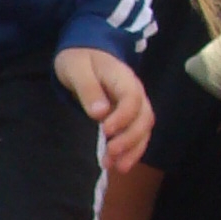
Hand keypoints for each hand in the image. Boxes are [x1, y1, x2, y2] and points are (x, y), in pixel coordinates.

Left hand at [54, 47, 151, 173]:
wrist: (85, 53)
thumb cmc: (80, 59)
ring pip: (144, 130)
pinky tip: (119, 165)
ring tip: (115, 166)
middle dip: (130, 139)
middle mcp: (135, 92)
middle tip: (110, 154)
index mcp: (123, 77)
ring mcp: (134, 105)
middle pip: (144, 117)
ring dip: (132, 150)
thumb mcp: (76, 69)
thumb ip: (88, 89)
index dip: (123, 117)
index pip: (133, 98)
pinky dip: (131, 151)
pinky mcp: (129, 117)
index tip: (105, 130)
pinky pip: (137, 135)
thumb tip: (100, 113)